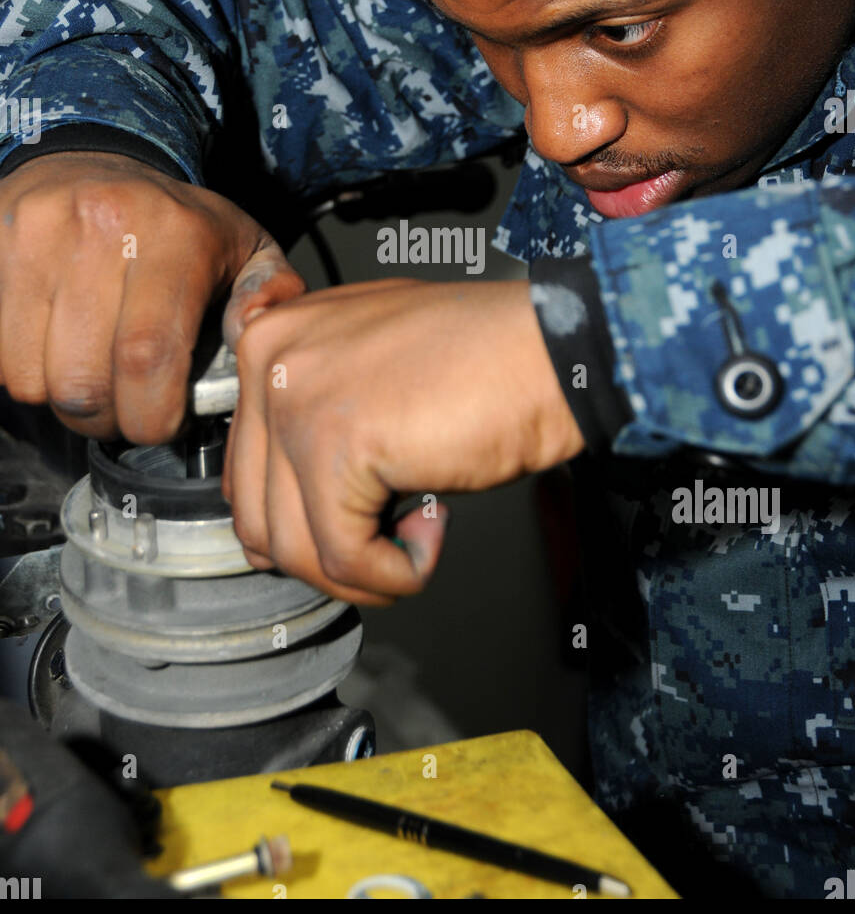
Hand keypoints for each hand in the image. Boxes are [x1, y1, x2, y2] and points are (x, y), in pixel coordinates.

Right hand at [0, 150, 304, 441]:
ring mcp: (36, 233)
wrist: (95, 157)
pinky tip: (53, 352)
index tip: (162, 424)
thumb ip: (271, 293)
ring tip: (88, 376)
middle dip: (105, 420)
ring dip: (59, 399)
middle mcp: (101, 226)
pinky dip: (22, 371)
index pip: (147, 356)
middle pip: (83, 382)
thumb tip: (250, 330)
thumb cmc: (177, 223)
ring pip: (29, 377)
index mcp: (175, 235)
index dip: (151, 415)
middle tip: (123, 410)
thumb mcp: (246, 246)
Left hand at [221, 277, 583, 604]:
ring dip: (360, 571)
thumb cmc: (485, 355)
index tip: (360, 517)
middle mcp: (270, 362)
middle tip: (389, 539)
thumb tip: (286, 503)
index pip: (244, 472)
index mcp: (272, 341)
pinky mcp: (335, 446)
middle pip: (258, 518)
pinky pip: (344, 559)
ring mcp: (296, 400)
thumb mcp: (372, 364)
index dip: (305, 519)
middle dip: (327, 554)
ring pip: (292, 549)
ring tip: (417, 533)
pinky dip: (395, 572)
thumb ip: (317, 410)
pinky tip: (432, 530)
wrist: (551, 349)